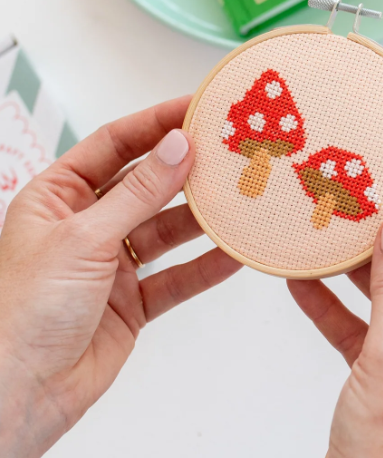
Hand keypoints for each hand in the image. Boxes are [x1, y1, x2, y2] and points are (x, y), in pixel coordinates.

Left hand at [0, 97, 241, 457]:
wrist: (18, 395)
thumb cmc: (22, 312)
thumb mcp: (84, 238)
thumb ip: (139, 192)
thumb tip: (178, 147)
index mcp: (57, 197)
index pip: (114, 144)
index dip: (157, 123)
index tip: (198, 108)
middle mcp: (85, 225)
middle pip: (147, 184)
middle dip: (187, 169)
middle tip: (229, 150)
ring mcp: (109, 264)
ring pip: (167, 229)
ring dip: (202, 218)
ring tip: (240, 198)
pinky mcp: (131, 302)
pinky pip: (177, 276)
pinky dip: (205, 266)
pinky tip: (234, 252)